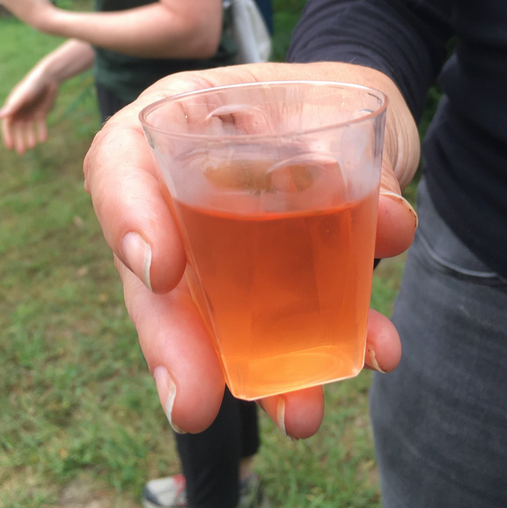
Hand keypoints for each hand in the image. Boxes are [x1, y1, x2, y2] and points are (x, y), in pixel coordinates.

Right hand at [0, 70, 59, 152]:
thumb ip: (12, 107)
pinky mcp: (41, 113)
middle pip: (18, 129)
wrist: (48, 78)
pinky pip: (40, 125)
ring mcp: (31, 113)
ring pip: (29, 129)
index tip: (10, 147)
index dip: (8, 136)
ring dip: (30, 137)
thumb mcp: (22, 97)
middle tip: (21, 152)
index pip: (8, 125)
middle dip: (19, 140)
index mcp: (12, 108)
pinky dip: (41, 132)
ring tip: (33, 145)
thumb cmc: (32, 85)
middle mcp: (20, 112)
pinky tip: (43, 139)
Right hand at [83, 62, 420, 438]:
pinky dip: (319, 350)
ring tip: (300, 413)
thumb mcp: (342, 99)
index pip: (121, 163)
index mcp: (177, 120)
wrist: (358, 118)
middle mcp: (180, 191)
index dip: (129, 217)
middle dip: (175, 340)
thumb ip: (359, 159)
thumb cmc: (328, 93)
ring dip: (254, 369)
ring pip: (210, 316)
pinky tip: (371, 354)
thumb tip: (385, 225)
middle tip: (193, 403)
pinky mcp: (259, 285)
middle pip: (156, 270)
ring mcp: (216, 246)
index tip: (164, 271)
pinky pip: (274, 326)